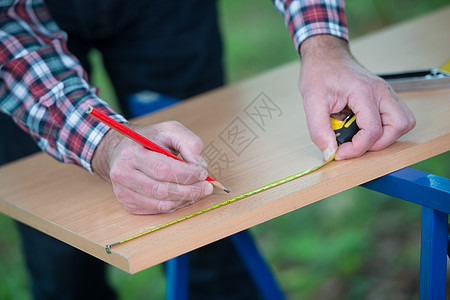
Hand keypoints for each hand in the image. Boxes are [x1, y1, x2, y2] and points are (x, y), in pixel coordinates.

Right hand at [92, 121, 212, 213]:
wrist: (121, 150)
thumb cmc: (149, 139)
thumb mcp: (170, 130)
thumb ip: (189, 142)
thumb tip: (200, 165)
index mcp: (131, 153)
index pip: (162, 169)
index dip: (187, 174)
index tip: (204, 173)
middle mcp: (122, 174)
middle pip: (162, 190)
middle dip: (190, 190)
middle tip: (207, 187)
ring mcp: (123, 192)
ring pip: (161, 204)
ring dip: (185, 200)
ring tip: (198, 191)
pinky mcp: (129, 204)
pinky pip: (157, 210)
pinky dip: (175, 205)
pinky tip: (184, 196)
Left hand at [299, 35, 414, 159]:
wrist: (325, 55)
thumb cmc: (319, 73)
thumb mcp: (311, 102)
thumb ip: (319, 130)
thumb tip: (329, 153)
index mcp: (363, 91)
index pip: (373, 130)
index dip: (357, 148)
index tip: (340, 153)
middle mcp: (381, 91)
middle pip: (399, 126)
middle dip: (377, 144)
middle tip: (354, 145)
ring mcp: (386, 92)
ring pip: (404, 122)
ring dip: (386, 136)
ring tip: (361, 137)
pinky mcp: (384, 95)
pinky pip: (397, 116)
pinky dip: (385, 128)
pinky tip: (363, 127)